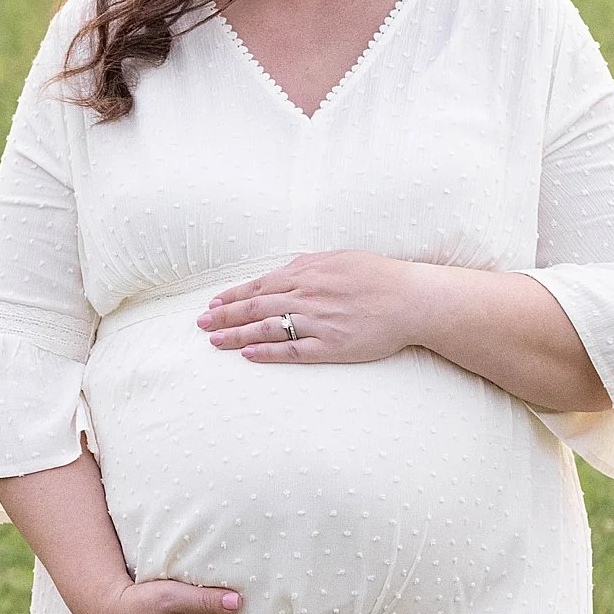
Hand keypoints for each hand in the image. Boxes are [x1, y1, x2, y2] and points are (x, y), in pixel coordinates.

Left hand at [199, 252, 428, 364]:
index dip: (232, 296)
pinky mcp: (331, 346)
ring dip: (237, 335)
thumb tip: (284, 270)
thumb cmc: (379, 276)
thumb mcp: (340, 258)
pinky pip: (293, 351)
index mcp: (308, 273)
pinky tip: (249, 355)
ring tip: (215, 340)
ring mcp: (318, 322)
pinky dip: (268, 352)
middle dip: (224, 315)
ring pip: (267, 328)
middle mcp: (307, 296)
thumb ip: (309, 264)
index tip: (213, 303)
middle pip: (255, 307)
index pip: (259, 286)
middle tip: (200, 323)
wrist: (412, 299)